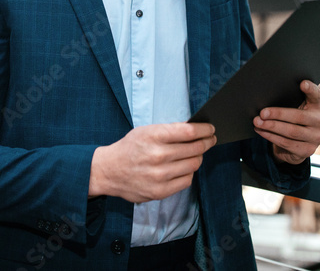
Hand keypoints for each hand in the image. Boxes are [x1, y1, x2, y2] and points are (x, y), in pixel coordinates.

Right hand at [89, 123, 215, 202]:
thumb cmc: (130, 148)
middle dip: (206, 142)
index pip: (189, 132)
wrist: (109, 171)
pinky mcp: (160, 191)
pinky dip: (189, 172)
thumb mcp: (146, 131)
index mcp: (154, 136)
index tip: (211, 129)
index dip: (205, 129)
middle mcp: (158, 156)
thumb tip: (195, 130)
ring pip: (194, 164)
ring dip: (198, 157)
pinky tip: (184, 167)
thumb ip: (169, 130)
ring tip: (196, 153)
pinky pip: (187, 180)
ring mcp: (160, 175)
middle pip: (195, 148)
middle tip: (210, 140)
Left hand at [253, 80, 319, 164]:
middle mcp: (319, 121)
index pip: (316, 95)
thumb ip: (286, 101)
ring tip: (257, 122)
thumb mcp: (292, 108)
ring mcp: (316, 137)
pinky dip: (271, 136)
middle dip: (278, 114)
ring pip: (291, 132)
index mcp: (316, 106)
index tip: (302, 83)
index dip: (311, 89)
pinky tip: (261, 131)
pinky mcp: (308, 150)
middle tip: (262, 113)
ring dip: (271, 127)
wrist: (295, 145)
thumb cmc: (291, 120)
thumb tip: (264, 97)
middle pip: (298, 117)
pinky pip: (287, 143)